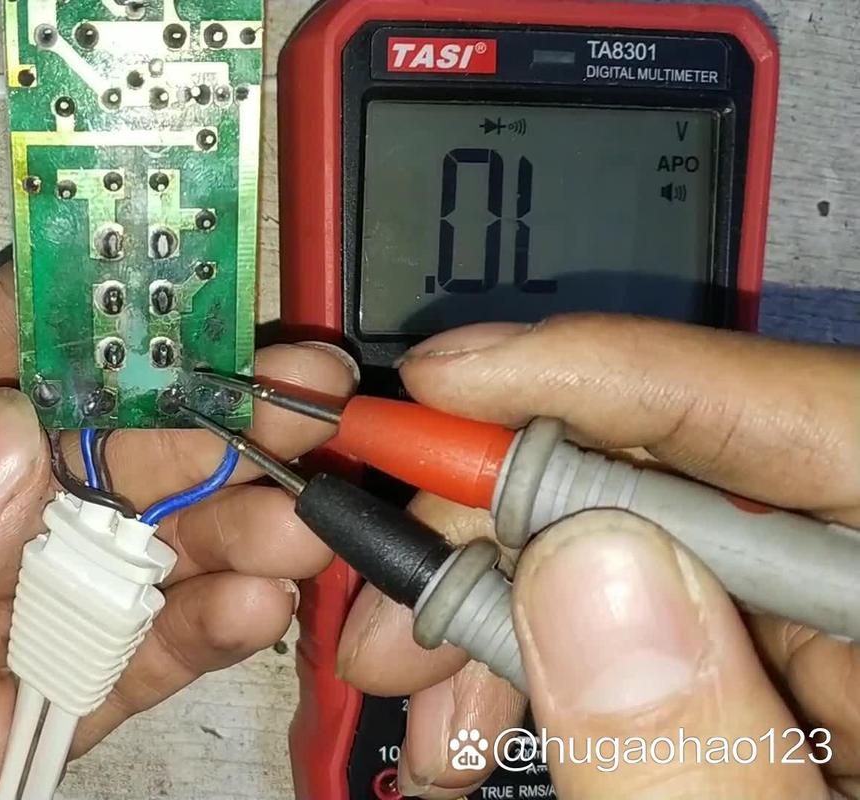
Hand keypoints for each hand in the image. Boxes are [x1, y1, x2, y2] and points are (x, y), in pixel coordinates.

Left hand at [0, 265, 357, 798]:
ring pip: (100, 563)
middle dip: (171, 429)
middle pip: (50, 468)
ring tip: (294, 525)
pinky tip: (247, 611)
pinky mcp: (2, 734)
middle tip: (281, 405)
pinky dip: (185, 640)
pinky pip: (107, 670)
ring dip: (205, 536)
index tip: (152, 284)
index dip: (46, 321)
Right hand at [338, 315, 859, 798]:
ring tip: (425, 698)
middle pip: (673, 475)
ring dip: (498, 608)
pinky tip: (478, 711)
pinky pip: (638, 621)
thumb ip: (693, 745)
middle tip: (394, 598)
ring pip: (631, 550)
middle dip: (505, 528)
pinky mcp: (761, 667)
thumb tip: (581, 572)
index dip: (599, 372)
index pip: (782, 413)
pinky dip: (538, 655)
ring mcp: (813, 629)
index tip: (446, 380)